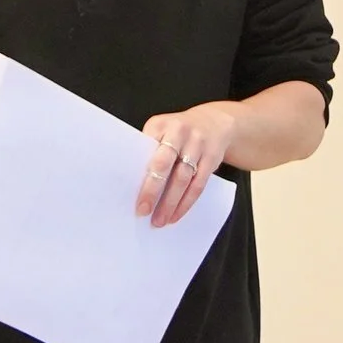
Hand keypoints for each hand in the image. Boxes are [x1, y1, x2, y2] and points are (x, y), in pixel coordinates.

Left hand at [137, 100, 239, 227]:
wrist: (214, 122)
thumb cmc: (178, 132)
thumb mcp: (162, 130)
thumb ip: (150, 150)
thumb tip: (134, 184)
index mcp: (160, 125)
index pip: (145, 150)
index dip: (137, 173)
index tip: (128, 194)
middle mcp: (179, 132)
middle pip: (163, 164)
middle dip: (152, 190)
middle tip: (143, 211)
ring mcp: (197, 145)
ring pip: (182, 178)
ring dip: (170, 203)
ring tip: (160, 220)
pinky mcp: (211, 158)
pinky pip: (198, 185)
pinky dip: (186, 203)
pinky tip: (176, 214)